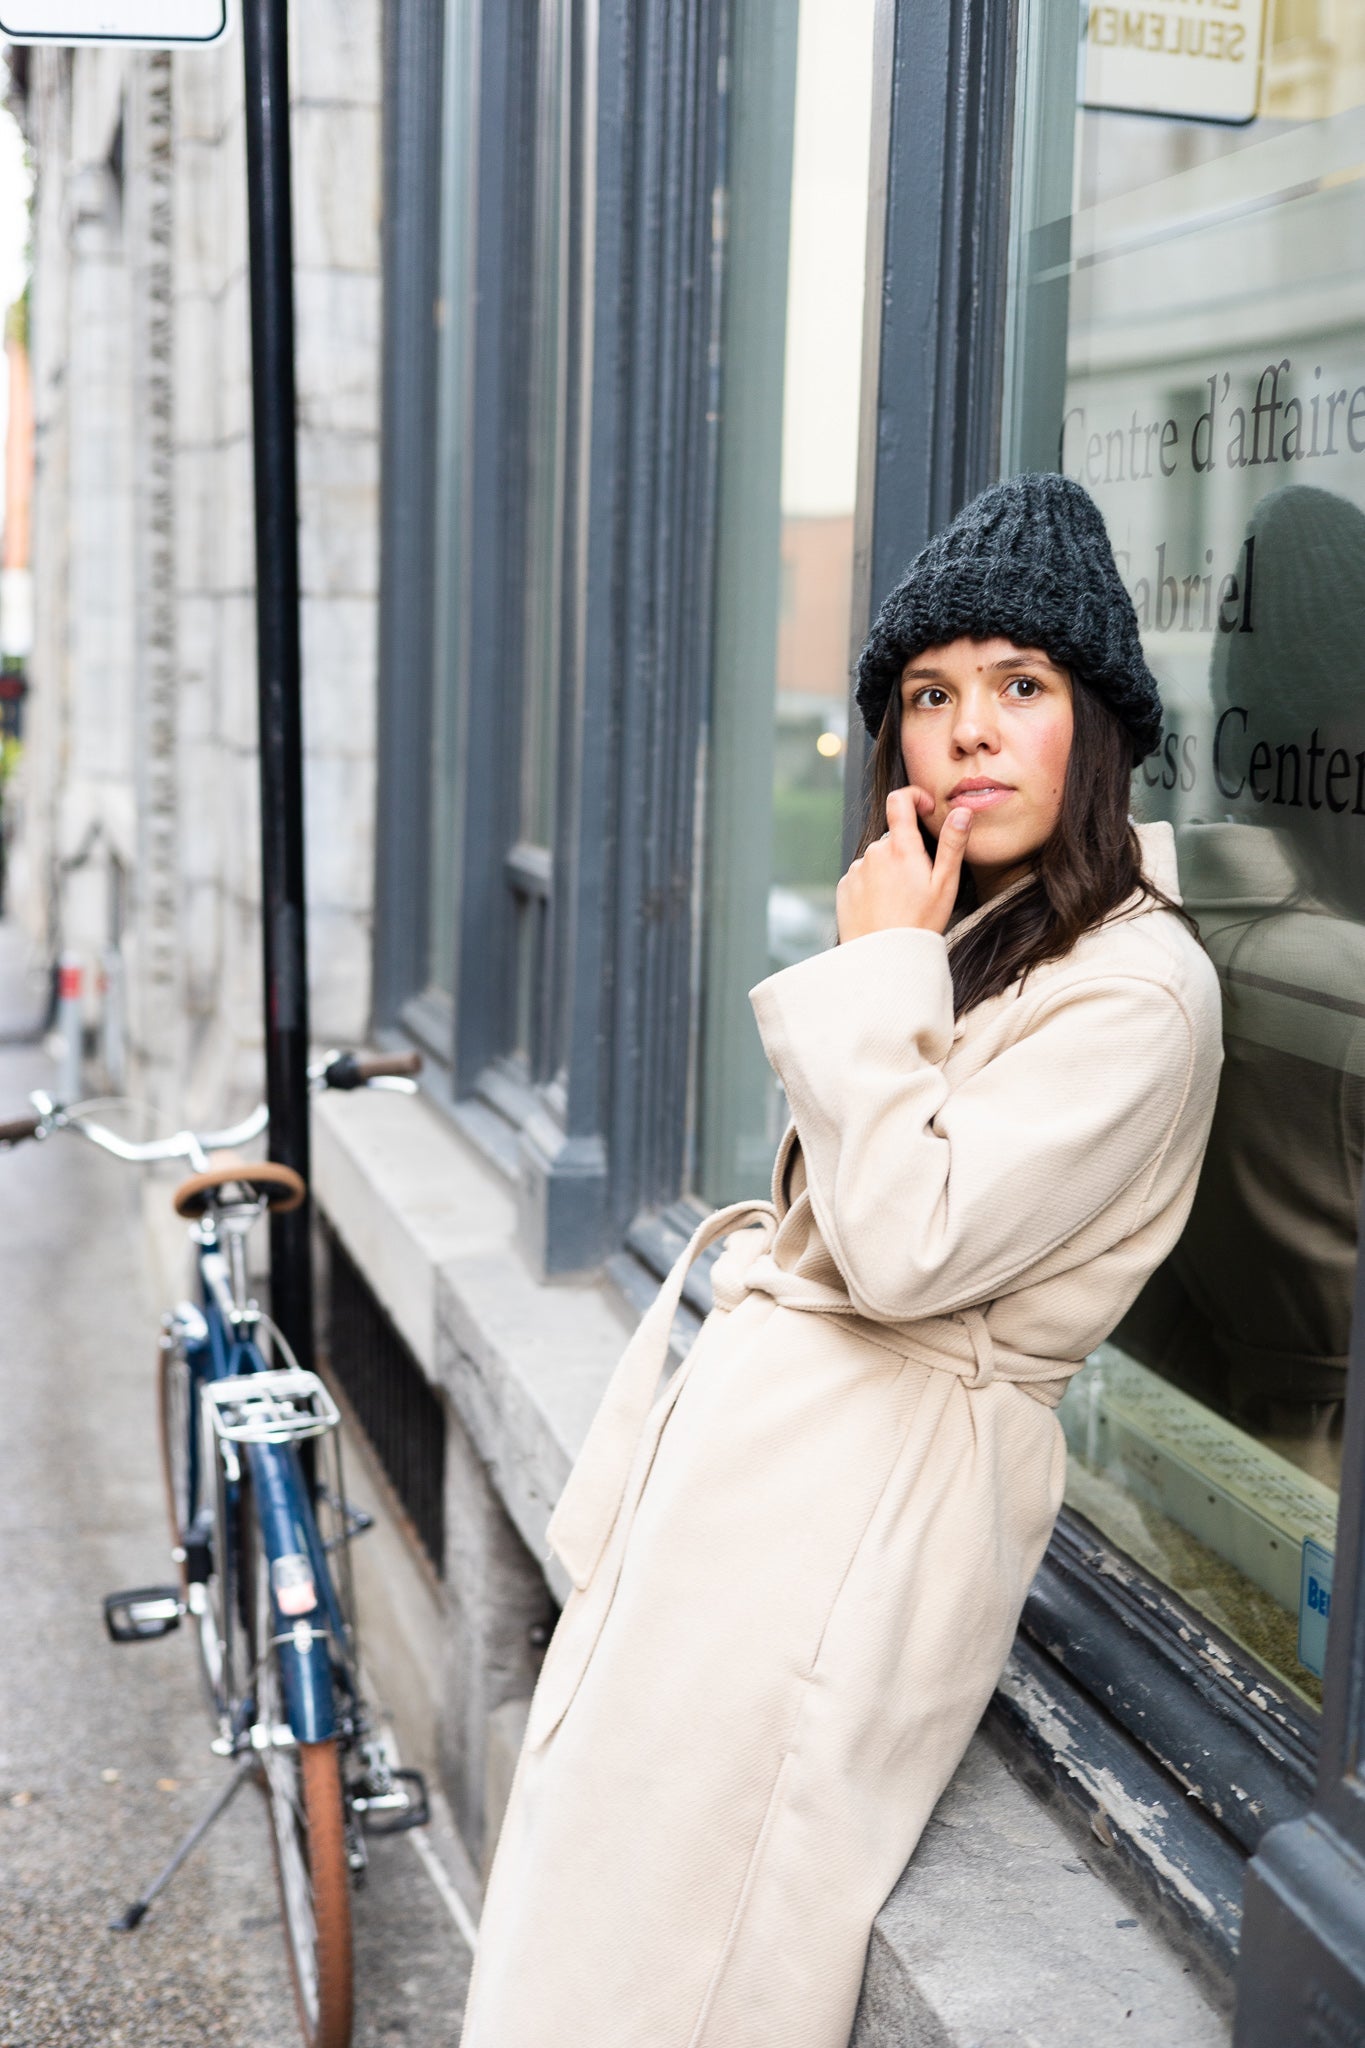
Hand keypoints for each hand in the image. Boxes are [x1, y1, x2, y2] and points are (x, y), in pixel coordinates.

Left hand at [835, 786, 972, 941]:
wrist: (883, 959)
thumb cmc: (918, 924)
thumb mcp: (945, 884)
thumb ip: (953, 844)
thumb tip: (961, 812)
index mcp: (901, 848)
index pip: (900, 800)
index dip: (914, 797)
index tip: (925, 810)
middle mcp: (874, 853)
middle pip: (893, 837)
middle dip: (907, 850)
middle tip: (920, 883)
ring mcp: (856, 870)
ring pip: (878, 859)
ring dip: (890, 870)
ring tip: (901, 901)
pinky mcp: (844, 887)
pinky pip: (862, 876)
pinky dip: (874, 885)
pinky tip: (884, 907)